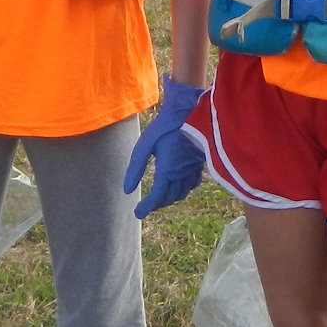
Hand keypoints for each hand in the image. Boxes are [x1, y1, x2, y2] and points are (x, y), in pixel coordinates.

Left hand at [123, 80, 206, 219]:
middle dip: (156, 204)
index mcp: (167, 171)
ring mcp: (192, 171)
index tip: (137, 214)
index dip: (146, 207)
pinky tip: (178, 186)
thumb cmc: (166, 126)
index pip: (156, 198)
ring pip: (181, 194)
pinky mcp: (200, 164)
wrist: (192, 112)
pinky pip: (192, 185)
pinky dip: (183, 190)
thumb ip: (136, 168)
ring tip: (158, 199)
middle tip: (145, 206)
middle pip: (168, 198)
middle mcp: (181, 175)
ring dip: (169, 199)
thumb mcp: (145, 145)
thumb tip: (127, 190)